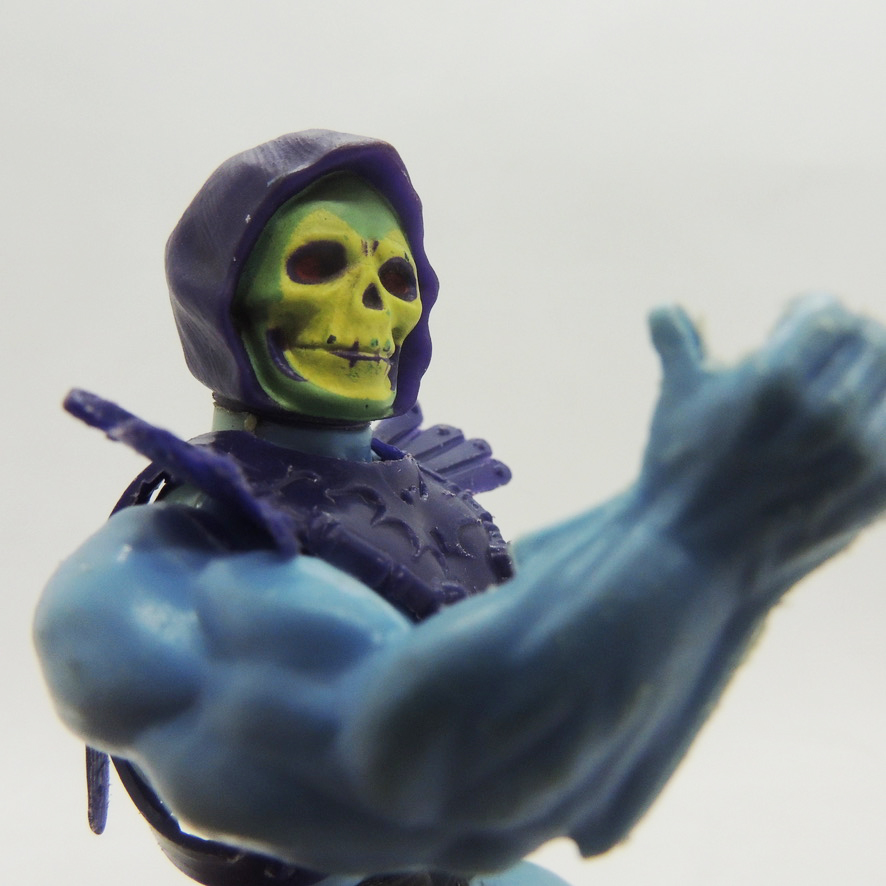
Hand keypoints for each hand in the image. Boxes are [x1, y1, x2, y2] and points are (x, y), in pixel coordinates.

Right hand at [641, 294, 885, 586]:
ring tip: (840, 382)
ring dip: (871, 370)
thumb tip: (660, 307)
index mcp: (777, 381)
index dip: (807, 310)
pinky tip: (854, 418)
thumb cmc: (680, 467)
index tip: (791, 318)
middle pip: (870, 339)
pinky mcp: (882, 488)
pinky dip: (879, 412)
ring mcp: (861, 454)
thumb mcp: (676, 399)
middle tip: (822, 346)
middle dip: (843, 335)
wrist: (698, 549)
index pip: (828, 312)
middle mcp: (827, 414)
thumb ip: (677, 343)